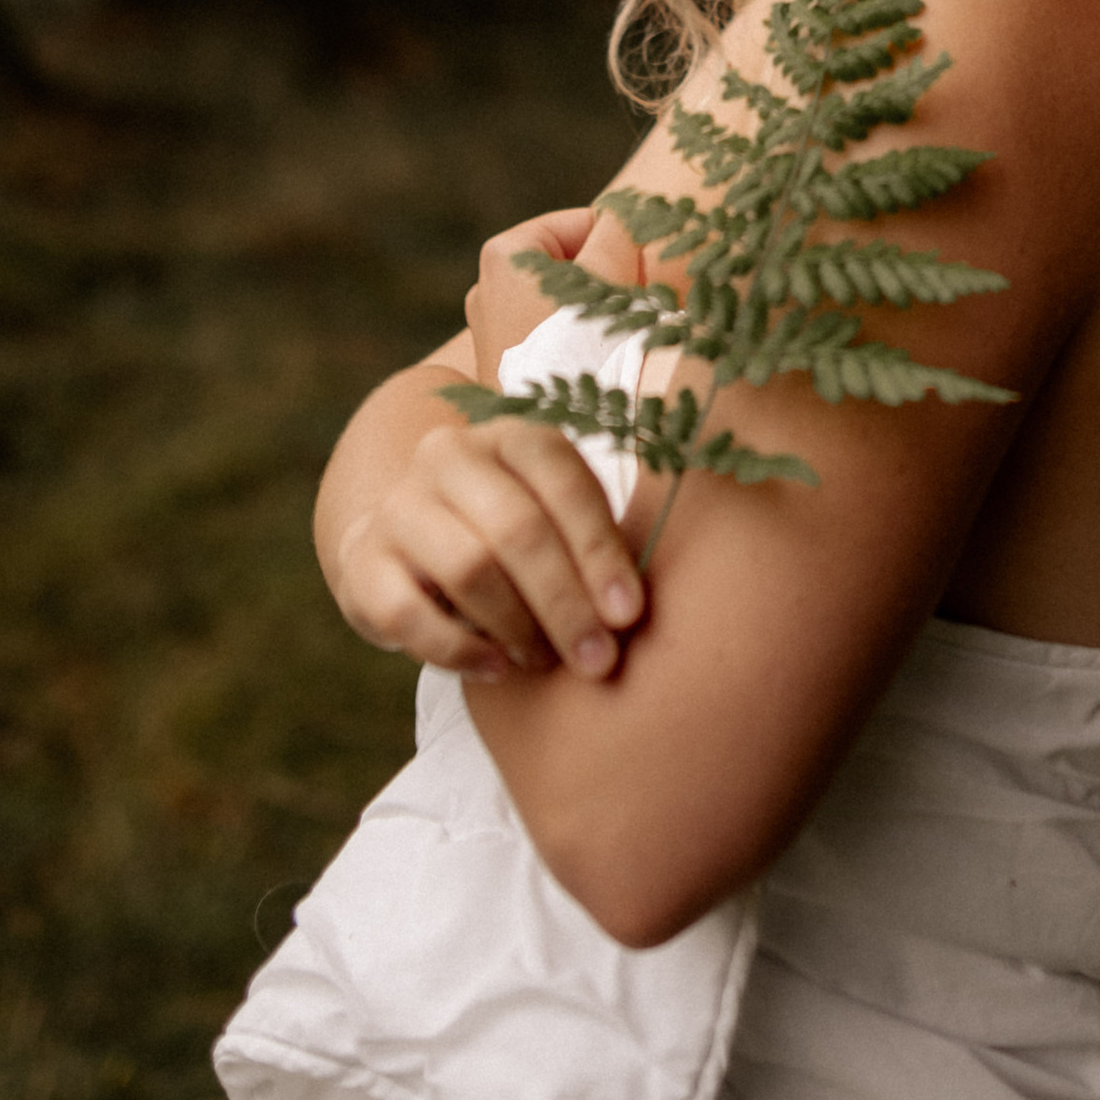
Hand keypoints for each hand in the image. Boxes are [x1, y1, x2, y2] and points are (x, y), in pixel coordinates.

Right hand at [327, 201, 653, 683]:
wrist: (402, 540)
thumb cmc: (520, 534)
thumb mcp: (562, 508)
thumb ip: (616, 517)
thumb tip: (734, 536)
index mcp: (513, 430)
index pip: (562, 477)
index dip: (600, 549)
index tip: (633, 614)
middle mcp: (451, 455)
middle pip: (516, 529)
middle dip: (566, 603)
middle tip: (600, 661)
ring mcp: (402, 505)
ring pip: (467, 569)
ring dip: (521, 627)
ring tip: (553, 663)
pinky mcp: (365, 562)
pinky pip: (409, 611)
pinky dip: (461, 648)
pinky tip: (502, 668)